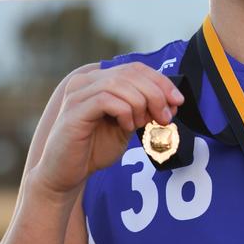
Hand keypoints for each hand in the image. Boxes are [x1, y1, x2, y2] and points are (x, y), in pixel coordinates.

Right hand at [33, 63, 184, 197]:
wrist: (65, 174)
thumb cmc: (93, 150)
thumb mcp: (126, 126)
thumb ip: (143, 111)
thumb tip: (171, 101)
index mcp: (98, 81)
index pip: (135, 68)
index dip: (160, 81)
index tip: (178, 101)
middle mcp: (85, 81)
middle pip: (130, 74)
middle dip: (156, 94)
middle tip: (165, 117)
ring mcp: (77, 94)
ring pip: (119, 84)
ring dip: (141, 104)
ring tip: (143, 125)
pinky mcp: (74, 111)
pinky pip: (106, 100)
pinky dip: (124, 112)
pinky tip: (127, 127)